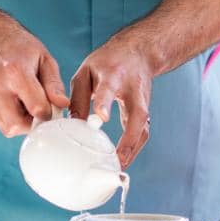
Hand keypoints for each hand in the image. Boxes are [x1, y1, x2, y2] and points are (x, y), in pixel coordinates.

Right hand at [0, 23, 67, 136]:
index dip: (50, 112)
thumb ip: (54, 85)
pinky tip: (15, 102)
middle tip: (39, 108)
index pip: (37, 108)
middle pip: (18, 124)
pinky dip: (12, 119)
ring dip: (22, 122)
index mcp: (15, 71)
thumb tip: (63, 105)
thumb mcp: (45, 59)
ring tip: (26, 102)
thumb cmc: (22, 49)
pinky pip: (0, 123)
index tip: (53, 106)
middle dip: (34, 122)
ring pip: (8, 128)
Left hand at [69, 38, 154, 167]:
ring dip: (132, 149)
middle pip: (137, 114)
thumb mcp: (86, 72)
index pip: (109, 89)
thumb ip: (78, 97)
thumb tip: (73, 126)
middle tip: (117, 158)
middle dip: (129, 138)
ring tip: (117, 168)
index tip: (101, 118)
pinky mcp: (146, 111)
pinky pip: (143, 133)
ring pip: (143, 128)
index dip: (105, 103)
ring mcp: (143, 101)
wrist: (139, 52)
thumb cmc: (108, 62)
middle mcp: (133, 89)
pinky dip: (134, 149)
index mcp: (113, 75)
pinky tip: (122, 162)